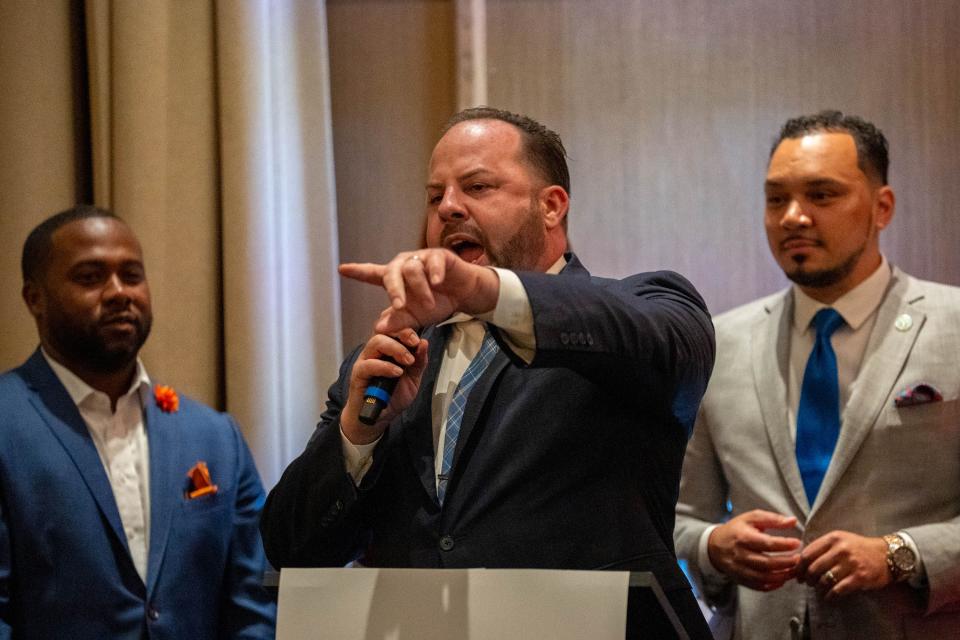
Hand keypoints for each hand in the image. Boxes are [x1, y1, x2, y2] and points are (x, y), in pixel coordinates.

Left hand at [339, 249, 500, 333]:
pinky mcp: (439, 256)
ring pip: (412, 269)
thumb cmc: (437, 302)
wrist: (464, 295)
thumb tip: (378, 328)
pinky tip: (437, 282)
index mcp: (396, 279)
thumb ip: (398, 321)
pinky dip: (434, 273)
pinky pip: (433, 261)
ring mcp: (422, 259)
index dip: (358, 271)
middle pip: (392, 272)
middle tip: (400, 306)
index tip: (342, 269)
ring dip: (420, 289)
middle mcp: (405, 265)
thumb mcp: (416, 316)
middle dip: (395, 290)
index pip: (373, 274)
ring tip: (429, 305)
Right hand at [340, 329, 428, 443]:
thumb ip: (419, 362)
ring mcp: (365, 361)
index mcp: (389, 349)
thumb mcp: (413, 379)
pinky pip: (369, 364)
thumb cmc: (393, 396)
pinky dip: (385, 367)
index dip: (407, 329)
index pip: (395, 329)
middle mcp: (376, 351)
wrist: (378, 418)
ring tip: (407, 361)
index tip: (419, 339)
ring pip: (376, 342)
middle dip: (402, 334)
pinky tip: (397, 373)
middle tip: (415, 344)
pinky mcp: (358, 374)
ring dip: (395, 348)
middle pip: (384, 331)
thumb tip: (424, 343)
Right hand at [707, 510, 801, 590]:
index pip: (767, 543)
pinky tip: (782, 579)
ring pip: (764, 577)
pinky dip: (773, 586)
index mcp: (743, 537)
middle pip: (767, 563)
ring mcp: (740, 569)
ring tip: (795, 570)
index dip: (784, 544)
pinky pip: (759, 586)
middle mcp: (740, 555)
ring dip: (782, 576)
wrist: (715, 545)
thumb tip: (793, 521)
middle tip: (799, 559)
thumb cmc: (736, 530)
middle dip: (786, 563)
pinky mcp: (741, 579)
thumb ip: (772, 519)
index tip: (797, 543)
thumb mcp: (751, 518)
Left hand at [797, 531, 889, 599]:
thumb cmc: (859, 548)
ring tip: (818, 588)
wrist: (888, 555)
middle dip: (807, 578)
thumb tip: (800, 561)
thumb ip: (821, 547)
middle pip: (813, 568)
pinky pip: (838, 590)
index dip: (799, 566)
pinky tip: (829, 596)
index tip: (797, 573)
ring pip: (824, 580)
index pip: (807, 553)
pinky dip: (830, 595)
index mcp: (833, 538)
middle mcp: (841, 550)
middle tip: (807, 583)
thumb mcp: (840, 540)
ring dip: (818, 587)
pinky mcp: (859, 577)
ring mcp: (851, 564)